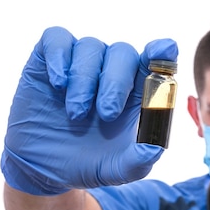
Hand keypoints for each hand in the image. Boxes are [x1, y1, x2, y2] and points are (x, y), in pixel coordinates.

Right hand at [1, 27, 177, 194]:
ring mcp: (81, 64)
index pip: (156, 60)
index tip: (163, 50)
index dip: (162, 51)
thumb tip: (154, 148)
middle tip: (106, 114)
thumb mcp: (118, 170)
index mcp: (137, 91)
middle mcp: (111, 71)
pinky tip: (58, 84)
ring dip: (85, 79)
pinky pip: (56, 39)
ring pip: (91, 47)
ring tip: (76, 113)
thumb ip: (139, 161)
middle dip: (116, 82)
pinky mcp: (48, 61)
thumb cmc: (90, 162)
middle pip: (123, 53)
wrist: (46, 169)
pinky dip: (59, 56)